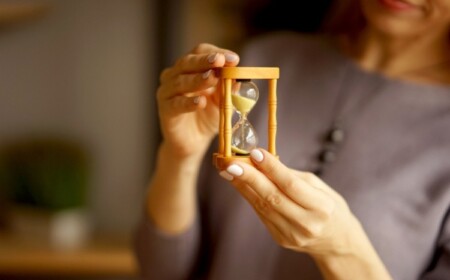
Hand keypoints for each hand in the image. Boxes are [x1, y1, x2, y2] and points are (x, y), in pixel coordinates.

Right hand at [157, 43, 239, 158]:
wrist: (193, 141)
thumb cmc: (207, 116)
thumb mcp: (223, 100)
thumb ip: (228, 88)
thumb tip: (240, 77)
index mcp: (190, 68)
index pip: (200, 52)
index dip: (216, 53)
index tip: (234, 59)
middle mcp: (175, 75)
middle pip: (187, 62)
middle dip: (205, 61)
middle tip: (219, 61)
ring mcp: (168, 92)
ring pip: (180, 81)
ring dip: (198, 79)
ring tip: (213, 78)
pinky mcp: (165, 109)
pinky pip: (176, 104)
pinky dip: (188, 102)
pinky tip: (200, 102)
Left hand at [218, 148, 361, 256]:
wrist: (336, 241)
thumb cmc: (328, 207)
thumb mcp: (319, 187)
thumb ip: (291, 176)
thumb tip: (262, 161)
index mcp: (321, 207)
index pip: (291, 185)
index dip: (271, 168)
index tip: (255, 152)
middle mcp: (306, 223)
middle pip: (272, 197)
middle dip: (249, 178)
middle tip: (231, 163)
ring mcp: (292, 234)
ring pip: (262, 206)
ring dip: (242, 186)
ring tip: (227, 170)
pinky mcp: (281, 239)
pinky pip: (261, 214)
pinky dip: (249, 196)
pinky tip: (238, 183)